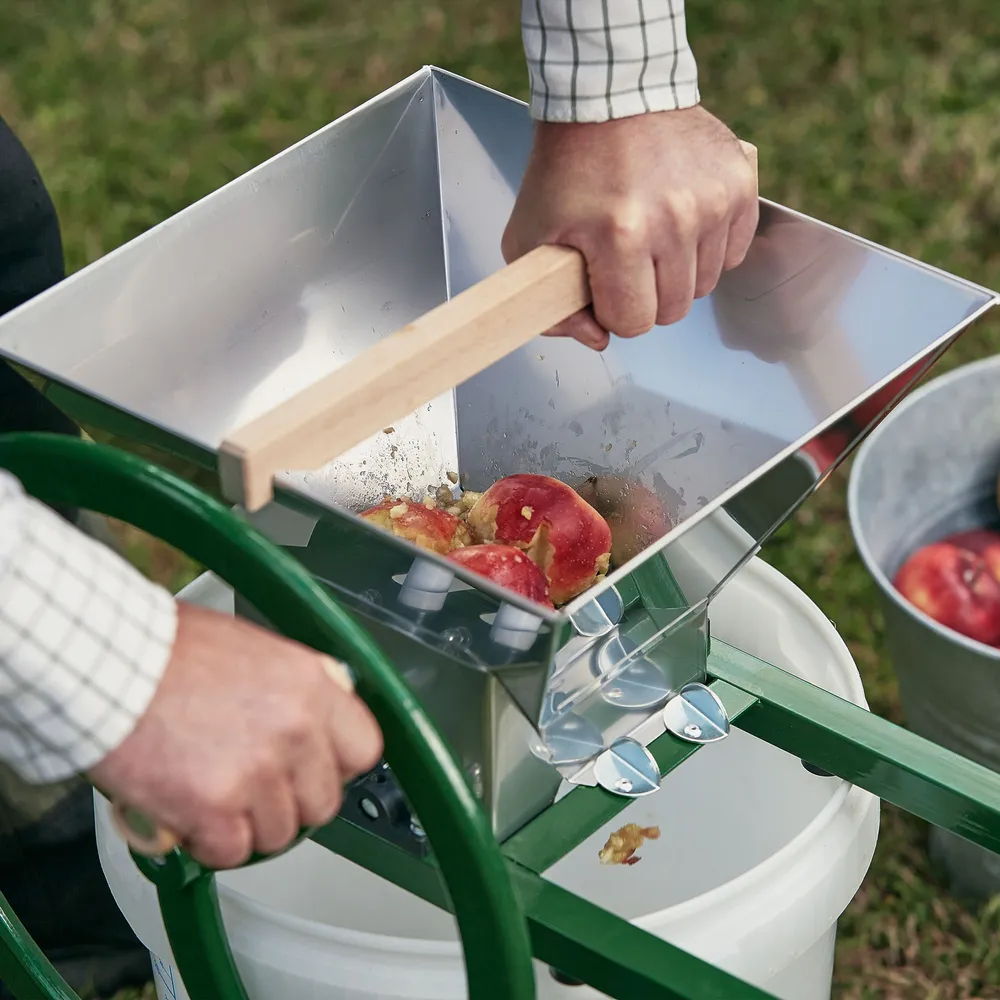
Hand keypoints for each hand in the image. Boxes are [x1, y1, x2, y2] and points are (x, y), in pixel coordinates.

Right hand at [89, 602, 381, 868]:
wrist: (108, 664)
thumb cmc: (168, 650)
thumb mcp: (254, 647)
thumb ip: (295, 685)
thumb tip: (317, 709)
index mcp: (311, 685)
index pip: (364, 748)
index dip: (336, 765)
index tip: (314, 769)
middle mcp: (295, 729)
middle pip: (323, 802)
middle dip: (290, 803)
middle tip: (255, 790)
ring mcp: (257, 771)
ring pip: (278, 833)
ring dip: (247, 825)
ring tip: (215, 796)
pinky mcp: (215, 807)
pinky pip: (231, 852)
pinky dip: (209, 843)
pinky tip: (190, 815)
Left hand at [502, 105, 757, 349]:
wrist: (608, 95)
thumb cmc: (565, 169)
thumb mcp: (531, 238)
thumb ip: (554, 306)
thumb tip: (598, 339)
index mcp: (621, 235)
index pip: (633, 322)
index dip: (613, 312)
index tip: (603, 284)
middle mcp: (674, 218)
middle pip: (672, 311)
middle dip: (645, 297)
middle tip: (625, 262)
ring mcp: (711, 199)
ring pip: (704, 286)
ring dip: (676, 274)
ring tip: (651, 235)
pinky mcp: (738, 183)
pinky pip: (732, 254)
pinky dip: (707, 249)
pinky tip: (680, 222)